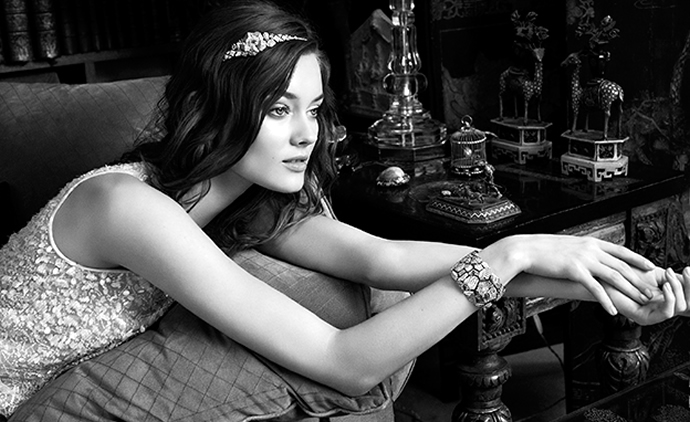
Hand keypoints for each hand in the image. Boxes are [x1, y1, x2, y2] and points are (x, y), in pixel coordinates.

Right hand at [516, 235, 655, 313]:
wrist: (525, 249)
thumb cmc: (542, 249)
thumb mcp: (568, 245)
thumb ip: (583, 251)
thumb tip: (591, 257)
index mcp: (590, 242)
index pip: (621, 250)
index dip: (637, 259)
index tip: (649, 265)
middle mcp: (590, 249)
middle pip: (622, 265)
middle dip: (639, 279)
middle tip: (650, 290)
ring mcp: (583, 259)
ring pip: (614, 276)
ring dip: (629, 290)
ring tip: (640, 300)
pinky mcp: (574, 271)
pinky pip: (594, 288)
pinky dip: (606, 300)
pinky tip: (612, 309)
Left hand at [606, 267, 688, 324]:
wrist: (604, 276)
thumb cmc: (624, 273)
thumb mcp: (653, 272)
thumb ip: (672, 276)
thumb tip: (689, 273)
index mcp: (666, 297)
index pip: (688, 295)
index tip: (689, 269)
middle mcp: (661, 307)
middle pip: (689, 304)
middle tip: (687, 270)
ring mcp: (654, 314)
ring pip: (681, 307)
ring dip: (679, 290)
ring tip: (670, 277)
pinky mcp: (644, 318)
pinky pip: (666, 312)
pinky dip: (670, 298)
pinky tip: (666, 286)